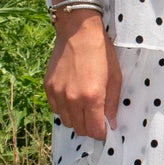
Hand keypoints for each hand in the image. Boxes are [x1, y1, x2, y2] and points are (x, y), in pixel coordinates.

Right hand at [44, 13, 121, 139]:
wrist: (78, 31)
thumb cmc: (101, 51)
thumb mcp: (115, 76)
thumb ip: (113, 103)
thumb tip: (112, 123)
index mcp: (92, 97)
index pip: (95, 130)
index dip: (102, 133)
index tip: (105, 129)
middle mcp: (72, 99)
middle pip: (80, 129)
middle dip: (90, 128)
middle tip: (96, 119)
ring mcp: (57, 94)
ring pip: (66, 121)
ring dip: (76, 120)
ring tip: (84, 108)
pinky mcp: (48, 87)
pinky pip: (55, 109)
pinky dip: (64, 109)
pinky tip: (72, 99)